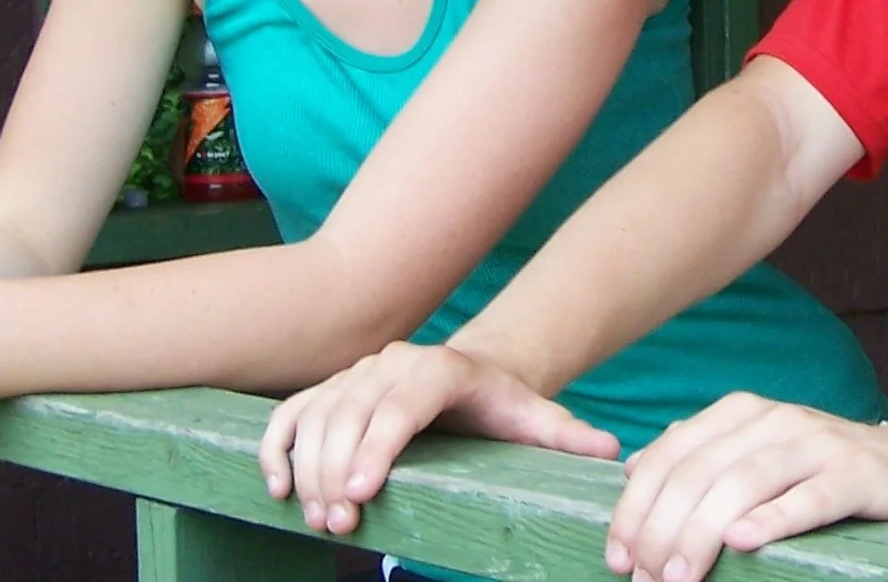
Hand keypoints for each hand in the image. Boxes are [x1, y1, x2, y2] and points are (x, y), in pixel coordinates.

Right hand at [259, 341, 619, 534]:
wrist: (472, 372)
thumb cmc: (503, 404)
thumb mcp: (536, 418)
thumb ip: (568, 435)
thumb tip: (609, 452)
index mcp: (440, 369)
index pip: (403, 404)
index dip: (380, 444)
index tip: (366, 491)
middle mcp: (392, 362)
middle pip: (350, 414)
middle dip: (339, 472)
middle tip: (341, 524)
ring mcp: (355, 373)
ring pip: (316, 416)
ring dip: (309, 469)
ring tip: (321, 518)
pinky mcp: (328, 389)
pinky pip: (290, 415)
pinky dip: (277, 449)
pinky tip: (279, 490)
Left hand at [606, 394, 887, 581]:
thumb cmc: (825, 472)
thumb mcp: (758, 458)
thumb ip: (702, 460)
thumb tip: (634, 473)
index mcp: (741, 414)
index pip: (671, 454)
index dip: (636, 506)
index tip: (618, 556)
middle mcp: (776, 419)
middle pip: (701, 471)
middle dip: (663, 529)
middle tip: (646, 578)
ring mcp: (819, 442)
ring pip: (746, 482)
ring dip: (704, 532)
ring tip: (680, 575)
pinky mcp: (858, 472)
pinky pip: (811, 495)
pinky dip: (775, 518)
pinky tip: (744, 543)